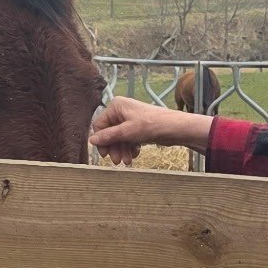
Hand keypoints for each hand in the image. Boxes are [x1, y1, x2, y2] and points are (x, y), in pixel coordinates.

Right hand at [90, 96, 211, 164]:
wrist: (175, 128)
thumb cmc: (152, 124)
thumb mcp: (127, 131)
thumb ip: (108, 136)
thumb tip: (92, 140)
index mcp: (117, 106)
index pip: (100, 125)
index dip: (102, 140)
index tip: (105, 154)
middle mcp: (122, 111)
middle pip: (110, 133)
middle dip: (114, 148)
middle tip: (117, 161)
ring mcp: (130, 120)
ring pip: (119, 138)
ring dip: (122, 151)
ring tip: (127, 162)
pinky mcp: (138, 128)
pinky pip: (128, 140)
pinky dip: (130, 148)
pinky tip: (134, 155)